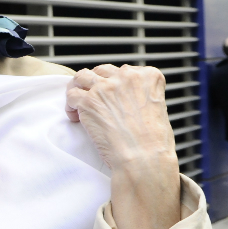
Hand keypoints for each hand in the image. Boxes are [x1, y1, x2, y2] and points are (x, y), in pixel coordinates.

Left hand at [66, 65, 179, 228]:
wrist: (144, 158)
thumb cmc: (153, 142)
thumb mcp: (156, 108)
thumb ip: (140, 95)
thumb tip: (124, 97)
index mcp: (148, 76)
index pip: (124, 70)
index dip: (115, 83)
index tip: (113, 97)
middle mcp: (127, 77)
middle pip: (101, 71)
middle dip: (96, 84)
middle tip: (94, 101)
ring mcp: (105, 88)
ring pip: (81, 77)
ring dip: (78, 89)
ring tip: (79, 104)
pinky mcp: (88, 101)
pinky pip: (71, 95)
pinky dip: (71, 107)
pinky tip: (76, 118)